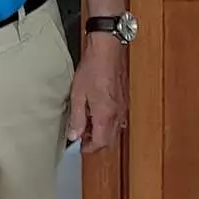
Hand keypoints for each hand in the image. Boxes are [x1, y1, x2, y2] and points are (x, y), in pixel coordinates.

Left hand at [68, 34, 126, 153]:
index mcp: (105, 115)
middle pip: (109, 140)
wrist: (107, 50)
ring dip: (102, 133)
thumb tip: (74, 135)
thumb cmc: (92, 69)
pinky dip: (107, 122)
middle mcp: (117, 114)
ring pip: (114, 130)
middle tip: (81, 136)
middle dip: (96, 142)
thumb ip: (77, 118)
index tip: (78, 146)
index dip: (88, 148)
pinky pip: (117, 119)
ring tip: (87, 123)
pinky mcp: (124, 100)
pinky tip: (96, 113)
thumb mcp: (78, 95)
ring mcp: (122, 107)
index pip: (100, 143)